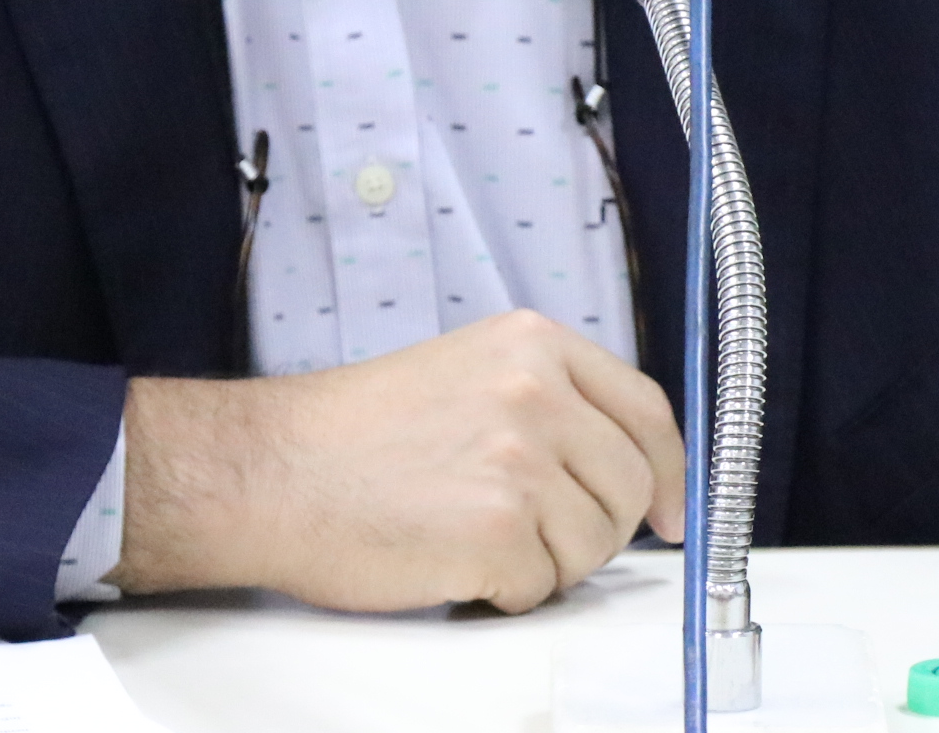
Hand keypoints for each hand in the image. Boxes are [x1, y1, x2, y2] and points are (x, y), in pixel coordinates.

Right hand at [113, 308, 682, 611]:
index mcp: (534, 344)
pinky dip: (505, 595)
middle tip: (536, 539)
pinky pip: (543, 589)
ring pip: (592, 545)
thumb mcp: (467, 373)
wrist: (268, 471)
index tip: (669, 513)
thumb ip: (548, 400)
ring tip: (475, 541)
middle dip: (596, 529)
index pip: (645, 410)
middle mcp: (536, 392)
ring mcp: (521, 460)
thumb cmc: (351, 437)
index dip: (667, 471)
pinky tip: (453, 565)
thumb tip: (623, 465)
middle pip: (629, 486)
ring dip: (546, 564)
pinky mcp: (498, 530)